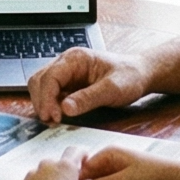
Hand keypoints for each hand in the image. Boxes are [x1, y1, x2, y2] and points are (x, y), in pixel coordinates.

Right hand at [28, 47, 157, 121]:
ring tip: (54, 119)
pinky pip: (50, 92)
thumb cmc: (129, 77)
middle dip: (41, 101)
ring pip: (41, 86)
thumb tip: (65, 108)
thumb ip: (88, 98)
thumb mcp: (113, 90)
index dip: (47, 98)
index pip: (49, 77)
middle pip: (39, 80)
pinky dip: (49, 104)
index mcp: (75, 58)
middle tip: (51, 121)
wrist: (140, 74)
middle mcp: (66, 62)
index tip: (54, 116)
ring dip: (43, 103)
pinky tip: (59, 115)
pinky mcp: (68, 83)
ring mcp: (66, 72)